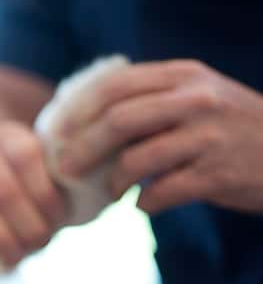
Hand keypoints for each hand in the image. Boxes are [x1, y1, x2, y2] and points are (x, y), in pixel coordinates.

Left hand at [58, 60, 262, 213]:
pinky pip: (161, 193)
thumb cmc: (227, 130)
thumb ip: (150, 100)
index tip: (56, 133)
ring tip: (112, 192)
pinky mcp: (217, 175)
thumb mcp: (195, 98)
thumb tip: (84, 123)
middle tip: (65, 169)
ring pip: (137, 160)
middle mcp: (196, 101)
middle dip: (83, 149)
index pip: (116, 86)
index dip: (78, 111)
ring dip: (114, 182)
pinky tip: (142, 206)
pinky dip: (144, 204)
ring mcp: (208, 137)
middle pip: (119, 122)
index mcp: (183, 77)